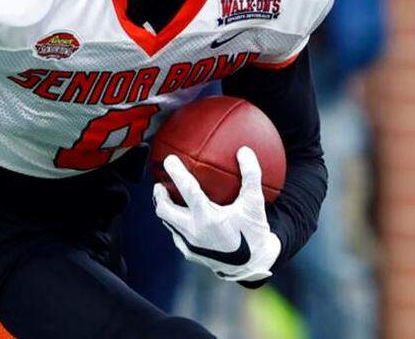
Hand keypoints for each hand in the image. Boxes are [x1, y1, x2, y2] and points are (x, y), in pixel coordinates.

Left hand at [153, 148, 280, 282]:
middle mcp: (194, 232)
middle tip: (160, 183)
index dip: (176, 173)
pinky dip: (175, 222)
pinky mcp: (190, 253)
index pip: (187, 190)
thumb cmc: (254, 232)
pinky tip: (181, 215)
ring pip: (168, 222)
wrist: (254, 266)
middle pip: (164, 210)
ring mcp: (189, 244)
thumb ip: (251, 175)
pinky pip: (176, 234)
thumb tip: (244, 150)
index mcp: (208, 218)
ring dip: (165, 208)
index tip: (169, 159)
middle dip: (159, 194)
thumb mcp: (255, 203)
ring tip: (166, 196)